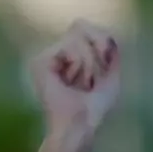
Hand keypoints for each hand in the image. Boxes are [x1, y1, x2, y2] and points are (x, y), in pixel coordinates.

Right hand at [30, 19, 120, 145]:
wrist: (81, 124)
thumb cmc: (96, 106)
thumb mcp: (112, 75)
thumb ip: (111, 52)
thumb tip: (110, 36)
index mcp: (71, 56)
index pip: (85, 28)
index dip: (102, 41)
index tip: (106, 63)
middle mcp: (57, 53)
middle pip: (81, 27)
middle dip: (96, 54)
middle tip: (92, 79)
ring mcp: (47, 57)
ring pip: (78, 38)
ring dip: (89, 64)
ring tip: (81, 84)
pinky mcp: (41, 61)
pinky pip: (70, 47)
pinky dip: (78, 64)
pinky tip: (71, 81)